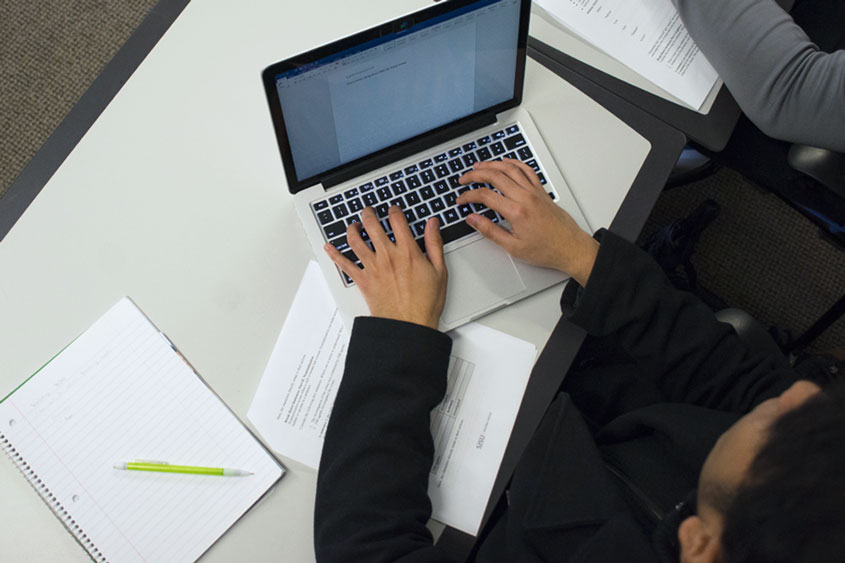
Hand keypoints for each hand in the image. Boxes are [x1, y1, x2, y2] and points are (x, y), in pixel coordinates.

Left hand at [323, 206, 447, 329]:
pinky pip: (344, 264)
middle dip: (369, 213)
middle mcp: (387, 256)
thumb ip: (434, 244)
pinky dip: (334, 254)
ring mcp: (373, 267)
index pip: (397, 220)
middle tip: (369, 211)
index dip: (394, 210)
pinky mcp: (363, 280)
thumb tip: (432, 225)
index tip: (393, 209)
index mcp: (407, 251)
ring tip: (353, 225)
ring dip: (352, 229)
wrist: (408, 325)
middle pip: (372, 225)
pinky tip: (329, 247)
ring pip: (355, 240)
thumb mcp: (439, 271)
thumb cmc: (424, 303)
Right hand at [456, 159, 598, 285]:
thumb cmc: (547, 250)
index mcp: (517, 211)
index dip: (469, 196)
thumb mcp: (513, 246)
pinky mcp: (541, 191)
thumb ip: (490, 231)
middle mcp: (526, 197)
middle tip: (464, 179)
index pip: (485, 196)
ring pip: (510, 168)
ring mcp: (535, 192)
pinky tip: (505, 162)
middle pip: (495, 176)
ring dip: (492, 164)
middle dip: (475, 175)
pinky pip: (527, 170)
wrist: (571, 248)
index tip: (461, 200)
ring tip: (479, 166)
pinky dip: (514, 163)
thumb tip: (473, 220)